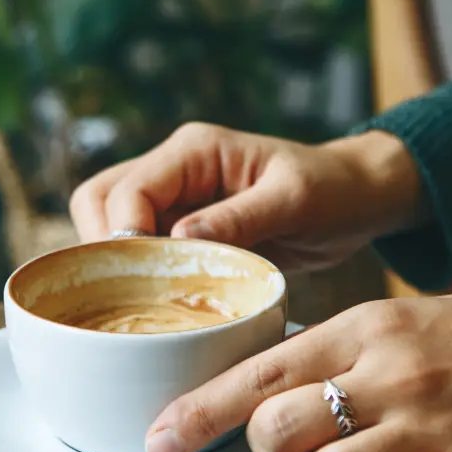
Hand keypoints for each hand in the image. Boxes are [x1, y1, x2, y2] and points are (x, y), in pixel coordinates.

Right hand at [69, 123, 427, 270]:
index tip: (141, 279)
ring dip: (111, 262)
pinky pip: (132, 248)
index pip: (129, 190)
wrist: (354, 199)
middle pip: (97, 201)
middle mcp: (170, 168)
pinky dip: (132, 274)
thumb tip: (179, 240)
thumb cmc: (333, 191)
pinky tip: (152, 302)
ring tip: (138, 300)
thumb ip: (239, 218)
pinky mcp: (173, 226)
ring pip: (104, 224)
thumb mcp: (294, 201)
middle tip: (127, 294)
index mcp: (193, 150)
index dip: (123, 236)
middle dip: (102, 247)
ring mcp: (169, 197)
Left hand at [146, 296, 451, 451]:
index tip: (157, 442)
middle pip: (277, 430)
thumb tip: (233, 401)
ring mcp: (436, 427)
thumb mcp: (383, 325)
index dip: (198, 413)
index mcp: (361, 330)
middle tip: (285, 440)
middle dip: (265, 447)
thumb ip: (315, 357)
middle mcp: (392, 375)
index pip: (257, 374)